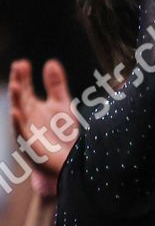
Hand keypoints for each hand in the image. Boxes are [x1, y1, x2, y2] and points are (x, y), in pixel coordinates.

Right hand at [8, 60, 76, 176]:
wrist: (67, 163)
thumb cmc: (61, 134)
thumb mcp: (61, 105)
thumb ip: (55, 85)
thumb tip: (51, 62)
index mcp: (32, 107)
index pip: (25, 88)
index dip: (23, 76)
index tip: (23, 63)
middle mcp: (27, 118)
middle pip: (21, 97)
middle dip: (19, 82)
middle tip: (18, 67)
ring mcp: (27, 131)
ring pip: (18, 114)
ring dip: (16, 100)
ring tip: (15, 86)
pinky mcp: (30, 145)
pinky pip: (22, 133)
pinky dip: (18, 122)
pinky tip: (15, 112)